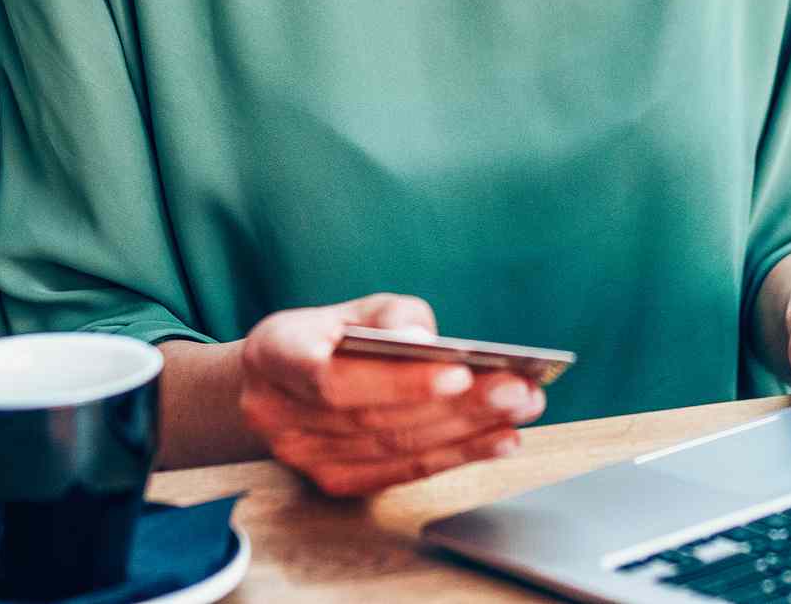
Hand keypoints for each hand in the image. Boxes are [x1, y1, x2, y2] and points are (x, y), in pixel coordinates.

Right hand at [238, 293, 546, 496]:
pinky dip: (456, 456)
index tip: (457, 369)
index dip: (395, 378)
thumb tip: (426, 340)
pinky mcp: (332, 481)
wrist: (280, 383)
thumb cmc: (328, 336)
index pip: (329, 373)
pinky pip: (400, 473)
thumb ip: (389, 316)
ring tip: (519, 408)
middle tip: (516, 388)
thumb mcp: (352, 308)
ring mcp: (301, 456)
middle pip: (374, 416)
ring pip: (394, 447)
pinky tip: (498, 439)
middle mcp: (276, 412)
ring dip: (467, 431)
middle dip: (455, 404)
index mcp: (271, 354)